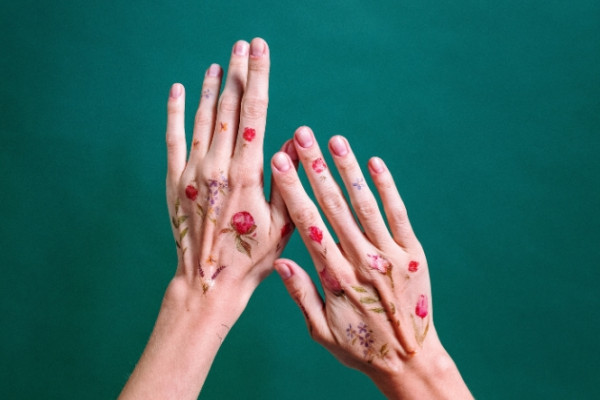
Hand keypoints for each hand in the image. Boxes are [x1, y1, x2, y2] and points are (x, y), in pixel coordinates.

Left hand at [164, 38, 292, 314]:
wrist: (208, 281)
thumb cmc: (252, 257)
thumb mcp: (283, 223)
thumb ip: (289, 178)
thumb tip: (297, 140)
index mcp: (246, 173)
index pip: (254, 112)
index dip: (258, 76)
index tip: (260, 49)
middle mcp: (217, 166)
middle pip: (228, 107)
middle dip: (237, 72)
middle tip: (242, 44)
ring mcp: (192, 172)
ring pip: (202, 118)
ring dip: (209, 87)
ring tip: (218, 63)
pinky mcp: (174, 182)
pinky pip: (173, 139)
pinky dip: (175, 112)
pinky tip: (178, 90)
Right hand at [270, 127, 470, 398]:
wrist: (411, 360)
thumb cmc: (361, 347)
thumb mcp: (322, 331)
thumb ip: (301, 296)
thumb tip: (280, 263)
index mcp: (336, 279)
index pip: (309, 226)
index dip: (293, 191)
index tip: (280, 163)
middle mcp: (362, 261)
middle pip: (334, 207)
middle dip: (315, 168)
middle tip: (303, 136)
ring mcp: (391, 255)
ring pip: (365, 205)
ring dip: (348, 170)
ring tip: (335, 140)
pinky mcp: (413, 253)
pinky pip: (398, 214)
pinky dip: (387, 187)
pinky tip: (374, 163)